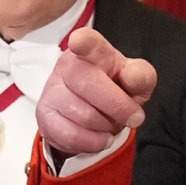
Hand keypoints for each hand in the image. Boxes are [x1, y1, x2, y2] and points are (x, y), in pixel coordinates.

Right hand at [37, 29, 156, 155]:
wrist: (97, 110)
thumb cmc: (117, 88)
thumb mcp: (136, 81)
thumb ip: (141, 76)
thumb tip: (132, 78)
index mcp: (94, 51)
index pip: (88, 42)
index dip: (83, 42)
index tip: (79, 42)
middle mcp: (68, 65)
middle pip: (89, 85)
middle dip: (118, 107)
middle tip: (133, 116)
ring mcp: (52, 89)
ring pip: (83, 115)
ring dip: (106, 126)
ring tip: (110, 123)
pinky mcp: (44, 114)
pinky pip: (70, 135)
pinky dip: (92, 142)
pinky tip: (99, 137)